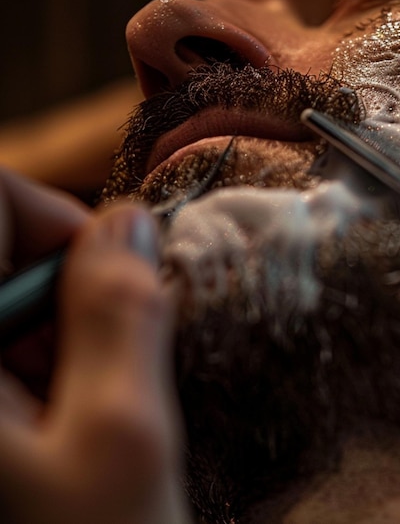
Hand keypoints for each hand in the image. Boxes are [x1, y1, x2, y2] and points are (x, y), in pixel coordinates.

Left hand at [0, 170, 189, 523]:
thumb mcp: (121, 439)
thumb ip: (123, 313)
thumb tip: (129, 225)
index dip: (53, 219)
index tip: (114, 273)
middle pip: (6, 262)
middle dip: (72, 293)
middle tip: (119, 361)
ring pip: (12, 310)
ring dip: (69, 339)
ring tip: (100, 408)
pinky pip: (14, 355)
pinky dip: (54, 369)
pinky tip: (78, 422)